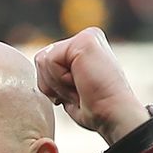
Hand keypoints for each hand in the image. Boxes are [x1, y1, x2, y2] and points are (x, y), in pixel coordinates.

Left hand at [34, 27, 149, 144]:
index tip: (78, 94)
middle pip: (41, 59)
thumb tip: (38, 62)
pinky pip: (49, 61)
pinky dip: (60, 80)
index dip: (53, 86)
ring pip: (42, 60)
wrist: (114, 115)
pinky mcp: (83, 41)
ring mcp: (85, 37)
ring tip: (81, 88)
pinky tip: (81, 83)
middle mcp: (86, 38)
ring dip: (57, 84)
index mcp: (84, 48)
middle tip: (79, 92)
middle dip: (52, 85)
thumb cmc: (96, 110)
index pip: (45, 61)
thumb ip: (56, 75)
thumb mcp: (69, 90)